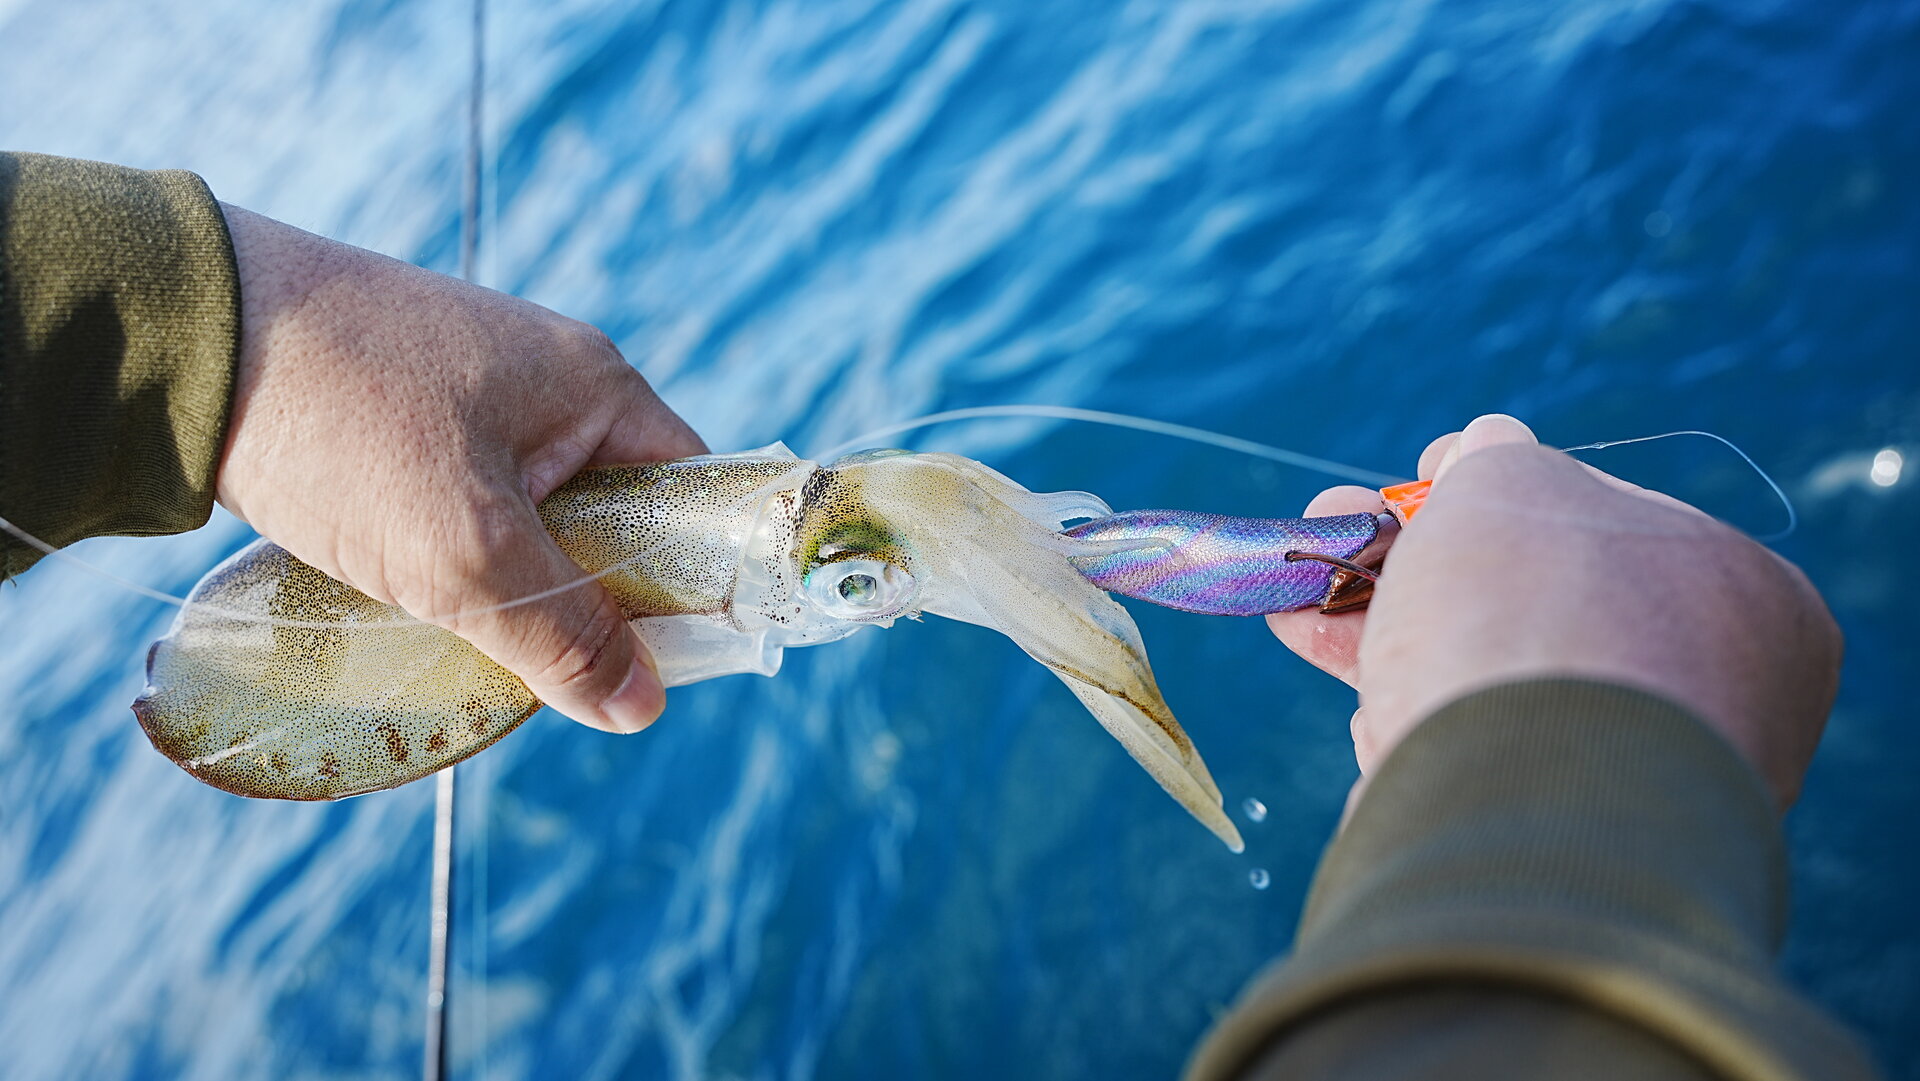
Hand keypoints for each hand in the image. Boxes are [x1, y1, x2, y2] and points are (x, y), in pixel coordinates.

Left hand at [215, 206, 706, 733]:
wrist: (177, 333)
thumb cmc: (343, 425)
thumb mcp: (466, 550)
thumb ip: (562, 633)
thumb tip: (642, 705)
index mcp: (594, 385)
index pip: (689, 494)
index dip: (690, 582)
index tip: (657, 661)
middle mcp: (544, 378)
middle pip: (609, 516)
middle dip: (582, 599)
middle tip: (545, 668)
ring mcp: (468, 390)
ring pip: (525, 517)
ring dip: (504, 586)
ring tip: (462, 639)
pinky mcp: (398, 410)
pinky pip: (458, 503)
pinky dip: (445, 558)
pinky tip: (405, 598)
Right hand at [1268, 414, 1840, 808]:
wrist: (1520, 808)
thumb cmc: (1531, 618)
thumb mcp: (1506, 482)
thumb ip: (1496, 457)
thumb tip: (1483, 450)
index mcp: (1745, 594)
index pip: (1610, 515)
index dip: (1501, 487)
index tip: (1416, 477)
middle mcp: (1711, 693)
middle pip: (1535, 598)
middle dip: (1419, 561)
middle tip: (1334, 531)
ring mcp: (1636, 774)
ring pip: (1489, 676)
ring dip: (1384, 628)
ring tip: (1295, 603)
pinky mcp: (1552, 842)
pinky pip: (1467, 753)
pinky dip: (1403, 714)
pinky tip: (1350, 694)